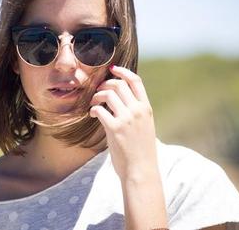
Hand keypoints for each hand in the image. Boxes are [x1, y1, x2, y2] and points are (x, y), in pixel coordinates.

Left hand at [89, 65, 158, 180]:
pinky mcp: (115, 128)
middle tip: (98, 91)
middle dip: (105, 84)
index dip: (122, 71)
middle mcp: (138, 110)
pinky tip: (92, 114)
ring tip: (93, 103)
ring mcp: (127, 119)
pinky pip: (100, 109)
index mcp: (146, 108)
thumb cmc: (141, 149)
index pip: (136, 80)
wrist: (141, 170)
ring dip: (97, 96)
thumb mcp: (145, 125)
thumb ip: (136, 111)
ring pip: (108, 94)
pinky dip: (93, 109)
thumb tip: (121, 98)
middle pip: (119, 84)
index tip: (112, 69)